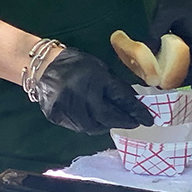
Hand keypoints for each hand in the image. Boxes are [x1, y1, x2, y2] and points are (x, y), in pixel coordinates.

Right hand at [33, 47, 153, 134]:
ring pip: (92, 127)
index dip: (136, 111)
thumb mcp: (100, 69)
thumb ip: (115, 87)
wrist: (43, 65)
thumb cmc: (76, 64)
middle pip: (108, 117)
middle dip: (123, 121)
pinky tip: (92, 119)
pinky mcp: (56, 116)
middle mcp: (80, 94)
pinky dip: (88, 125)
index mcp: (94, 78)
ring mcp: (66, 107)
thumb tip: (133, 104)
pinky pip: (77, 127)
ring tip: (111, 121)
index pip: (121, 99)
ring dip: (105, 125)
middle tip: (133, 123)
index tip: (148, 119)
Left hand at [147, 0, 191, 94]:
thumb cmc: (177, 0)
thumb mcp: (164, 14)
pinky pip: (186, 61)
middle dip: (186, 81)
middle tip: (167, 87)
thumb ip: (156, 32)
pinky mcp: (190, 45)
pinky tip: (162, 70)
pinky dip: (177, 68)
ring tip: (162, 82)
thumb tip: (145, 53)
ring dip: (181, 76)